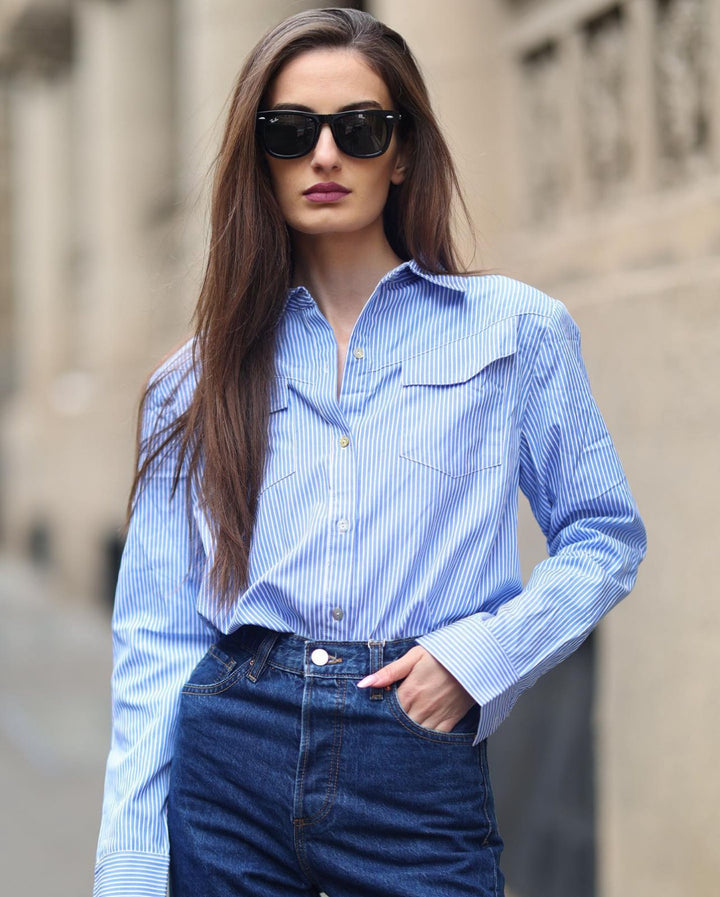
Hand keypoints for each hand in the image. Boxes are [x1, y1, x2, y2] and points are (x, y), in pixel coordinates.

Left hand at [357, 645, 474, 732]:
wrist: (475, 660)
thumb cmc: (443, 656)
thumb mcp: (414, 656)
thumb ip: (389, 672)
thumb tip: (364, 684)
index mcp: (409, 692)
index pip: (386, 711)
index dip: (376, 715)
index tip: (368, 717)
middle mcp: (421, 708)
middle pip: (398, 726)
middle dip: (388, 728)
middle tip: (378, 731)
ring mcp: (436, 716)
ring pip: (414, 736)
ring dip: (404, 737)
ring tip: (394, 740)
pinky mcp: (449, 721)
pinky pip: (434, 739)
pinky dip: (424, 742)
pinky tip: (416, 744)